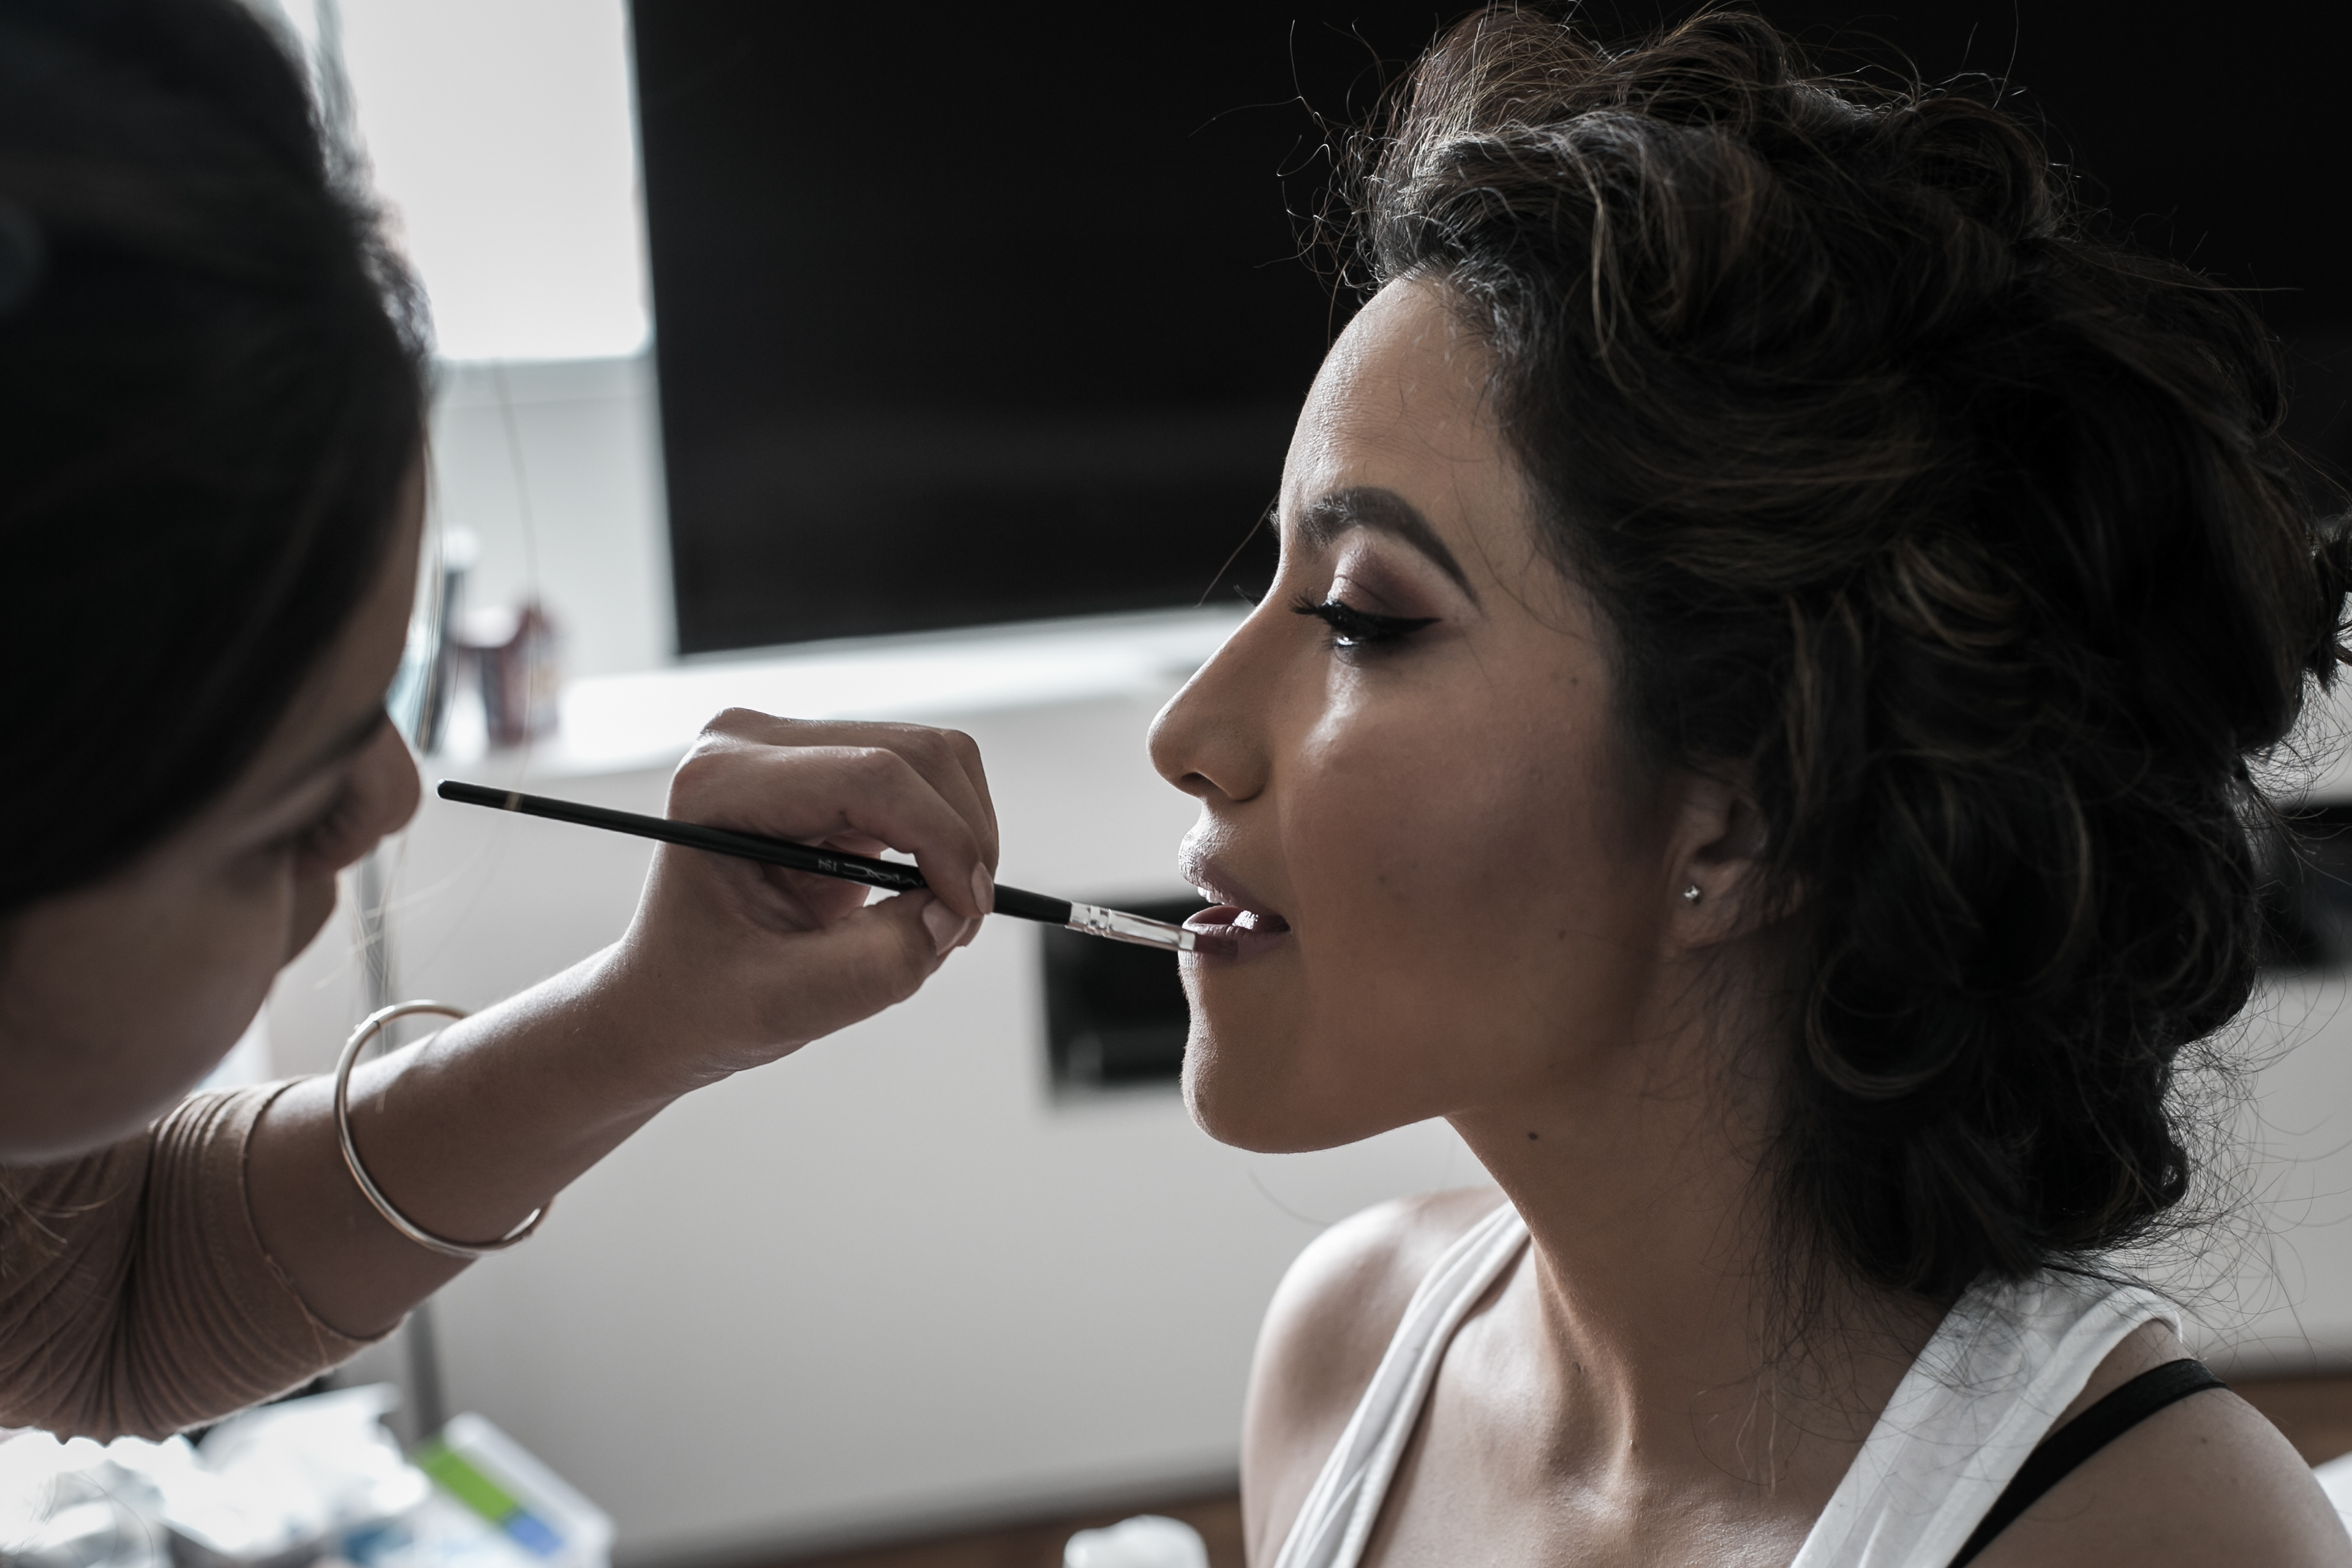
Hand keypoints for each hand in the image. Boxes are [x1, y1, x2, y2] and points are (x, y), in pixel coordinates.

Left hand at [595, 710, 999, 1084]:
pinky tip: (921, 894)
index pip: (869, 777)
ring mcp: (795, 751)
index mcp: (719, 783)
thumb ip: (878, 963)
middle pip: (916, 755)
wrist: (670, 998)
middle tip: (960, 923)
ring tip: (938, 915)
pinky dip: (948, 841)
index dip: (940, 838)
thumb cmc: (701, 995)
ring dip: (962, 840)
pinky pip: (928, 783)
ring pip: (935, 761)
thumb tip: (953, 915)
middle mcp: (753, 745)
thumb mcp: (786, 1002)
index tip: (967, 910)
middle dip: (962, 840)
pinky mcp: (832, 770)